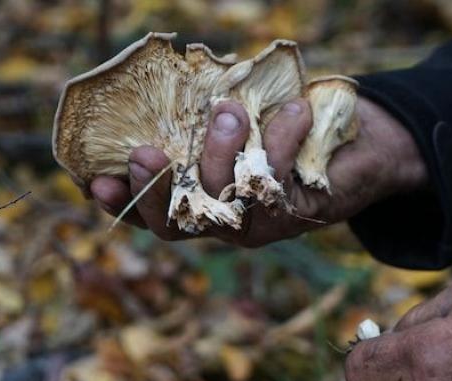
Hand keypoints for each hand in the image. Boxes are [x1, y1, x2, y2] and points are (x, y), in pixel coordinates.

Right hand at [90, 97, 425, 245]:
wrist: (355, 150)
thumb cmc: (281, 129)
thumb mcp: (234, 120)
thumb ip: (198, 118)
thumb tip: (159, 83)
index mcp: (200, 201)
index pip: (151, 214)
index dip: (123, 205)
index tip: (96, 183)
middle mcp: (222, 222)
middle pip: (177, 224)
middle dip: (156, 191)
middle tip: (144, 153)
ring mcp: (257, 225)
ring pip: (224, 205)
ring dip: (221, 154)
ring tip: (229, 111)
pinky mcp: (293, 216)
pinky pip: (276, 184)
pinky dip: (282, 141)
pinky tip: (297, 110)